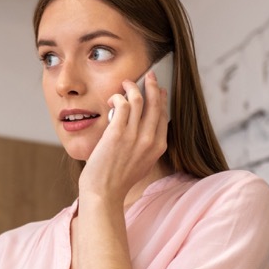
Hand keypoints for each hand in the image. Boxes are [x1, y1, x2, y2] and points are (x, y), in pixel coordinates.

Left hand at [81, 69, 168, 201]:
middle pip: (156, 103)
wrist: (104, 193)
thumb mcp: (141, 163)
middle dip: (152, 84)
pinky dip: (118, 97)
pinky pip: (123, 105)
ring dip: (132, 86)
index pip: (164, 115)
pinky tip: (112, 98)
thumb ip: (146, 146)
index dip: (161, 98)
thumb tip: (144, 129)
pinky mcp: (117, 134)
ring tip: (125, 83)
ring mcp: (134, 136)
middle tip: (148, 75)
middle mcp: (150, 140)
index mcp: (158, 147)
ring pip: (140, 100)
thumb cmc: (118, 180)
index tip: (158, 89)